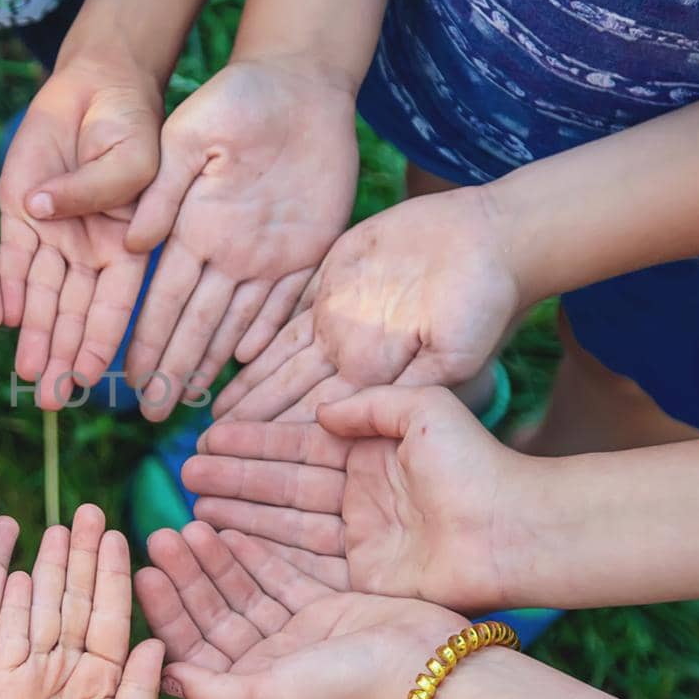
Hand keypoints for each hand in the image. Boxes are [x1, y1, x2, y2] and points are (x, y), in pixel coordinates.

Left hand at [0, 57, 158, 405]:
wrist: (96, 87)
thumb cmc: (131, 122)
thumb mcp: (133, 156)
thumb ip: (100, 189)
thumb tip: (49, 214)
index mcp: (130, 245)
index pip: (118, 304)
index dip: (104, 340)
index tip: (91, 376)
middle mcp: (90, 253)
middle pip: (76, 313)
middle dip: (64, 355)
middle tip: (50, 398)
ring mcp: (53, 239)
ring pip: (42, 298)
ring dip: (35, 337)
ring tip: (24, 376)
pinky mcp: (18, 218)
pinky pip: (9, 262)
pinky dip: (5, 291)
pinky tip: (0, 321)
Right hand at [0, 505, 163, 698]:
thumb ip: (143, 688)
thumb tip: (161, 641)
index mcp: (105, 672)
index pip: (110, 611)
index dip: (114, 573)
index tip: (120, 533)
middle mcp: (69, 662)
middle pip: (74, 597)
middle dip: (81, 554)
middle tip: (87, 510)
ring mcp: (33, 669)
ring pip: (41, 607)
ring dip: (45, 567)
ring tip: (54, 526)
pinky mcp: (0, 682)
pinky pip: (4, 636)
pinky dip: (6, 605)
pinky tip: (10, 570)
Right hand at [124, 58, 357, 420]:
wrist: (299, 82)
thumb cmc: (236, 98)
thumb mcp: (188, 137)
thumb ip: (162, 191)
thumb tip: (133, 247)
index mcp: (189, 225)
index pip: (161, 296)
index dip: (144, 338)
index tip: (125, 376)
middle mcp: (222, 249)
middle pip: (194, 322)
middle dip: (172, 368)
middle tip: (152, 412)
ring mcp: (265, 253)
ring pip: (235, 322)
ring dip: (212, 363)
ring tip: (190, 403)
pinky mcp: (306, 248)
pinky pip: (286, 303)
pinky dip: (268, 335)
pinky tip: (248, 368)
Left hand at [137, 521, 472, 698]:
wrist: (428, 674)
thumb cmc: (346, 693)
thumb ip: (213, 692)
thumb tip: (166, 678)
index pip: (192, 649)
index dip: (165, 611)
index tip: (142, 573)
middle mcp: (267, 669)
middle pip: (213, 615)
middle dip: (187, 577)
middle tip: (161, 534)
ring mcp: (297, 639)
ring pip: (242, 592)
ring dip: (215, 561)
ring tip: (189, 524)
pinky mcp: (325, 610)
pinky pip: (278, 578)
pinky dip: (254, 556)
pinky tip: (228, 530)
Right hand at [187, 386, 535, 613]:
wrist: (515, 531)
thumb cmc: (477, 466)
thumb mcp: (424, 410)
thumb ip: (370, 402)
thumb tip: (320, 409)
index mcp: (372, 454)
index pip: (300, 444)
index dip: (254, 440)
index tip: (209, 434)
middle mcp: (359, 496)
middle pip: (283, 484)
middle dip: (234, 477)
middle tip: (185, 471)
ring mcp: (359, 539)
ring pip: (284, 521)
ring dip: (239, 512)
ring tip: (193, 505)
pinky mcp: (361, 577)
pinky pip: (301, 559)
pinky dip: (263, 549)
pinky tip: (225, 539)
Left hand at [213, 186, 522, 423]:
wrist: (493, 239)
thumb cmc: (483, 302)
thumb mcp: (451, 356)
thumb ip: (403, 386)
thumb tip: (347, 416)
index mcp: (373, 377)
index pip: (314, 416)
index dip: (275, 436)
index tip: (239, 459)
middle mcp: (350, 353)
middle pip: (288, 391)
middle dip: (249, 420)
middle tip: (205, 450)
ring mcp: (340, 318)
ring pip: (281, 355)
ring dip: (248, 382)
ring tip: (211, 411)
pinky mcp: (334, 282)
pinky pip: (289, 308)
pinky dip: (262, 329)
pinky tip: (236, 350)